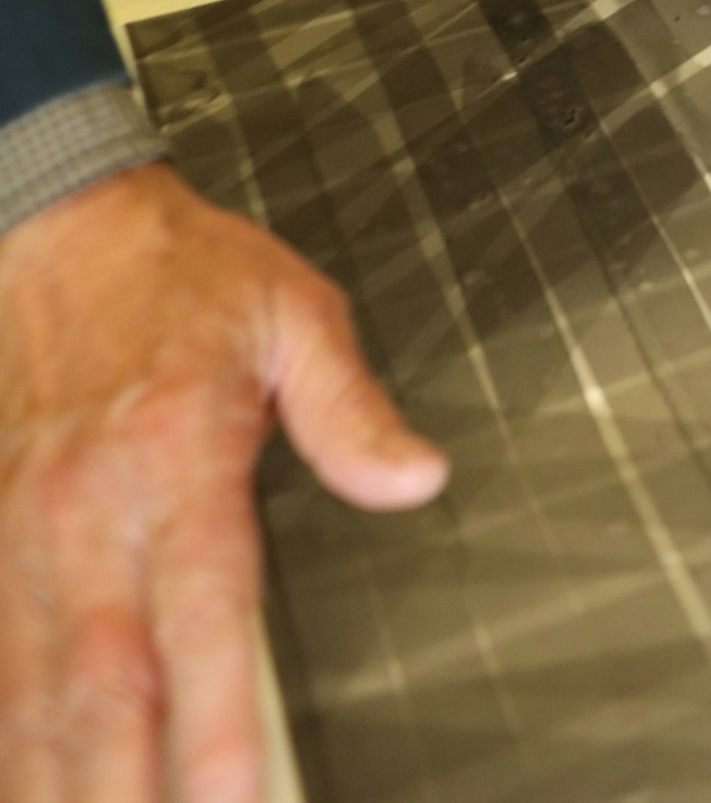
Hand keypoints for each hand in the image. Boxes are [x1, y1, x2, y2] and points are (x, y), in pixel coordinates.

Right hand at [0, 161, 445, 802]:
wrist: (60, 220)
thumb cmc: (180, 271)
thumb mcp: (294, 310)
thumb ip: (352, 407)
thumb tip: (416, 476)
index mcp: (178, 453)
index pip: (202, 614)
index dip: (215, 718)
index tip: (234, 797)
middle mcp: (90, 507)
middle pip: (103, 681)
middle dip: (124, 784)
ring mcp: (24, 529)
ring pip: (32, 689)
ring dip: (57, 775)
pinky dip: (11, 729)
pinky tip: (31, 776)